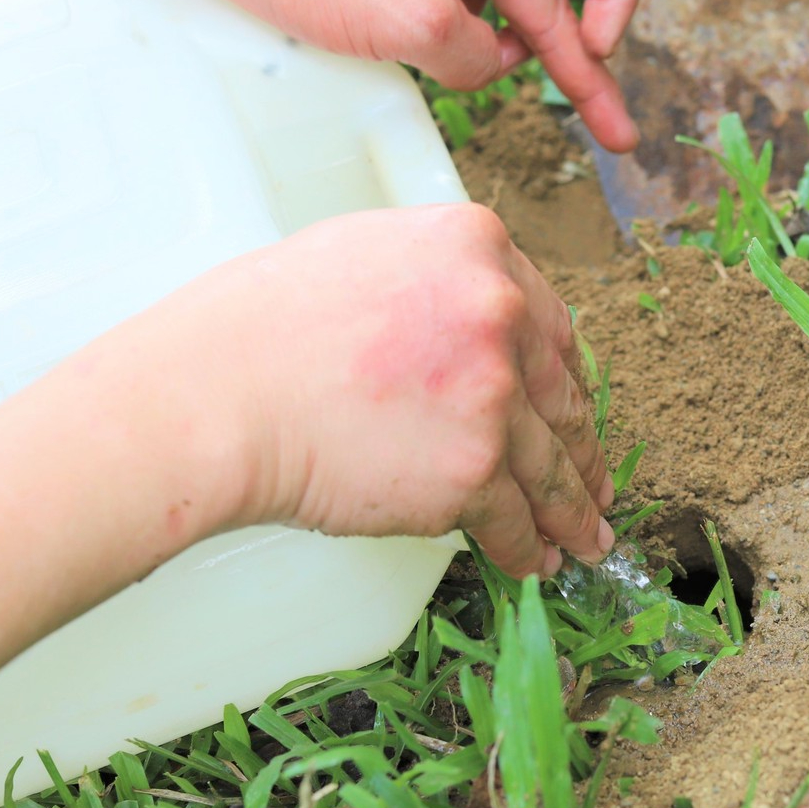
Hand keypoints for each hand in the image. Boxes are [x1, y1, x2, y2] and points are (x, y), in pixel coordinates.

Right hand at [162, 203, 615, 577]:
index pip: (547, 321)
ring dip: (570, 510)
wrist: (216, 397)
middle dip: (580, 448)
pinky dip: (528, 546)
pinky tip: (535, 560)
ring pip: (550, 465)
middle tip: (592, 483)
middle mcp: (499, 311)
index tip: (571, 407)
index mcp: (476, 246)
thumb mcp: (361, 254)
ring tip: (583, 538)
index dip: (563, 377)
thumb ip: (432, 280)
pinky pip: (515, 518)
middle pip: (562, 394)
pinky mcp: (472, 470)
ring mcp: (492, 394)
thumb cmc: (258, 328)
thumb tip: (462, 321)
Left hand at [175, 0, 639, 152]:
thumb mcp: (410, 20)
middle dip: (587, 71)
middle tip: (616, 139)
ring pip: (502, 16)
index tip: (593, 49)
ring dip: (523, 67)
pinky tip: (459, 84)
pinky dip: (465, 54)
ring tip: (553, 124)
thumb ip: (473, 59)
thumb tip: (487, 71)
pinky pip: (454, 19)